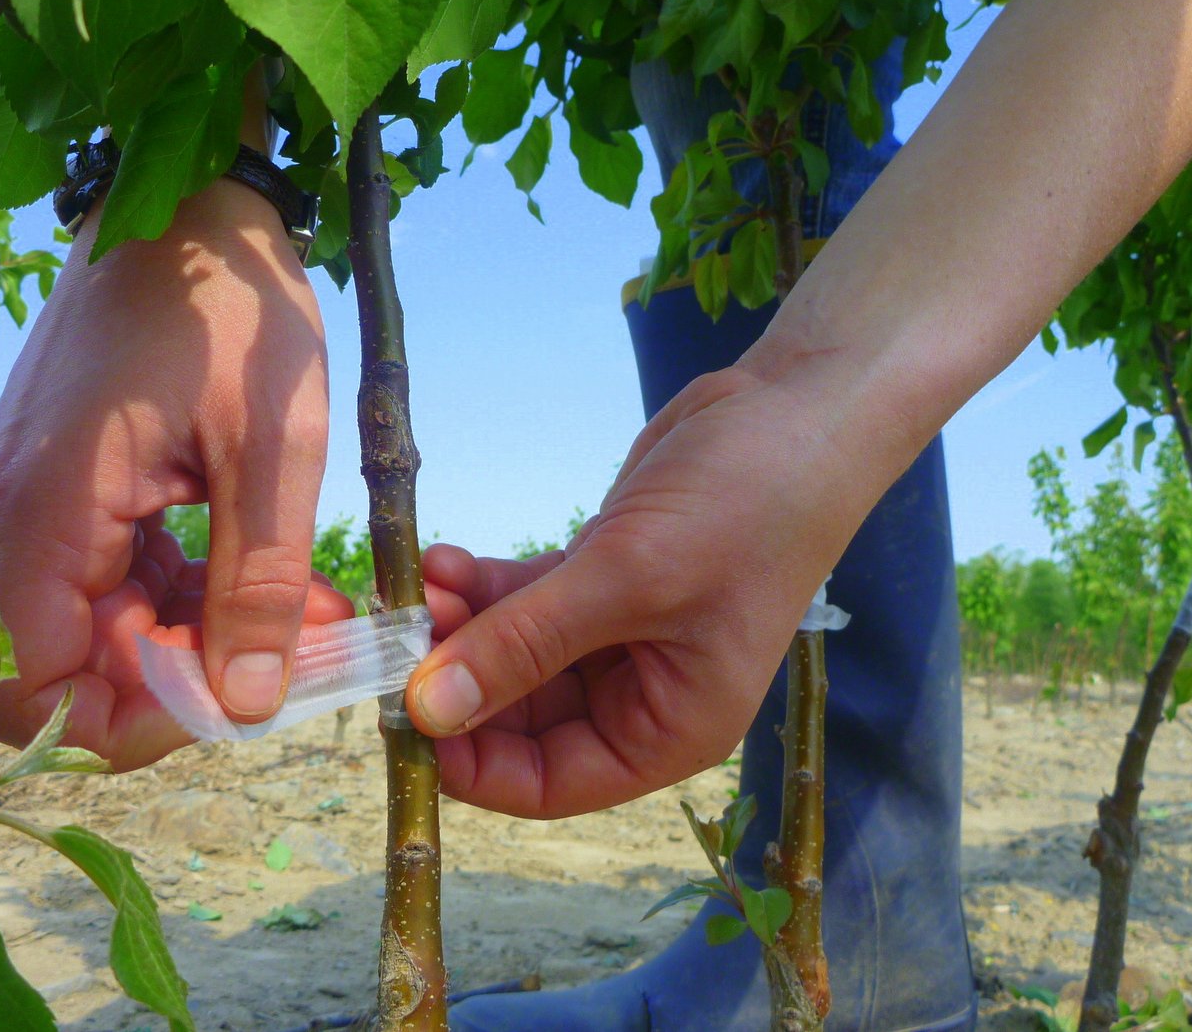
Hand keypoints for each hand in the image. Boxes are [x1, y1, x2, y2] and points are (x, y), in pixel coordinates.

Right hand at [0, 179, 349, 770]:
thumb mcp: (272, 449)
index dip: (134, 722)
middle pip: (67, 665)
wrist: (193, 199)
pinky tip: (266, 578)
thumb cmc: (234, 304)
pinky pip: (105, 577)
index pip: (36, 690)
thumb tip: (244, 706)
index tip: (239, 701)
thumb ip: (256, 585)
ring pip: (95, 627)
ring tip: (309, 613)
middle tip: (300, 653)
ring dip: (198, 638)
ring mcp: (25, 498)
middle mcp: (5, 514)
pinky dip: (184, 593)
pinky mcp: (57, 484)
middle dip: (187, 678)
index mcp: (40, 510)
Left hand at [408, 357, 900, 817]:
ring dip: (460, 624)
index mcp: (667, 729)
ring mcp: (619, 632)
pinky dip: (483, 587)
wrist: (797, 410)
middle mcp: (641, 692)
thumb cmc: (743, 508)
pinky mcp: (602, 575)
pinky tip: (444, 560)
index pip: (549, 782)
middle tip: (394, 636)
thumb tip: (427, 712)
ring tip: (417, 583)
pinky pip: (525, 601)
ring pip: (514, 653)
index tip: (402, 717)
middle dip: (455, 678)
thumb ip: (524, 646)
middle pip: (520, 719)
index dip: (472, 763)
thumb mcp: (628, 580)